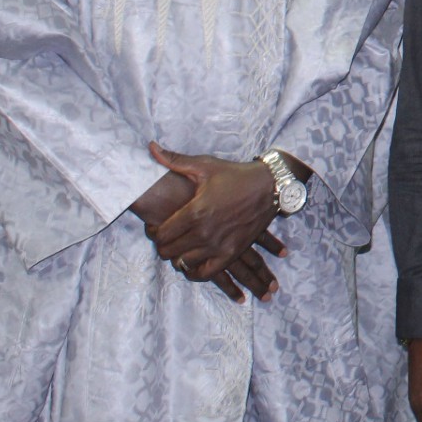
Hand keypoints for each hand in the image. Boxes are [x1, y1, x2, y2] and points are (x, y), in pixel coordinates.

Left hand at [131, 163, 285, 302]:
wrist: (270, 186)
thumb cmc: (235, 175)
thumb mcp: (205, 166)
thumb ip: (174, 160)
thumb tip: (151, 148)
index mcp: (195, 212)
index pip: (161, 234)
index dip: (153, 232)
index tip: (156, 227)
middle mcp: (205, 232)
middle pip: (169, 251)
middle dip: (163, 245)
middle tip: (167, 237)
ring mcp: (219, 245)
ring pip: (184, 263)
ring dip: (178, 256)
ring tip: (181, 246)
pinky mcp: (232, 253)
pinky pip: (205, 273)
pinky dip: (195, 271)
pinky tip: (194, 261)